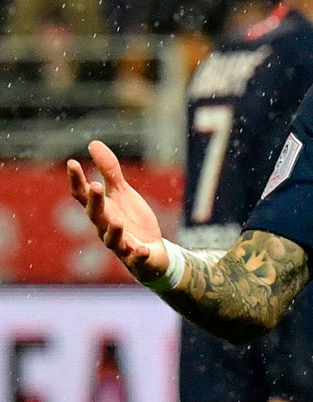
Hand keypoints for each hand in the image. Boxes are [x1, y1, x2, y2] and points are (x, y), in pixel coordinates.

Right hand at [67, 140, 167, 281]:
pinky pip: (137, 257)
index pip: (83, 196)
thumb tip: (92, 144)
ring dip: (113, 230)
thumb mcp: (122, 193)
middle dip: (95, 202)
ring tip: (117, 219)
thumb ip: (109, 171)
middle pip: (96, 215)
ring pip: (112, 239)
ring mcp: (122, 244)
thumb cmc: (131, 220)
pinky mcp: (138, 257)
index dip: (77, 180)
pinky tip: (143, 250)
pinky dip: (139, 254)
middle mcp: (106, 228)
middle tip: (96, 186)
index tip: (72, 163)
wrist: (151, 253)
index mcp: (102, 211)